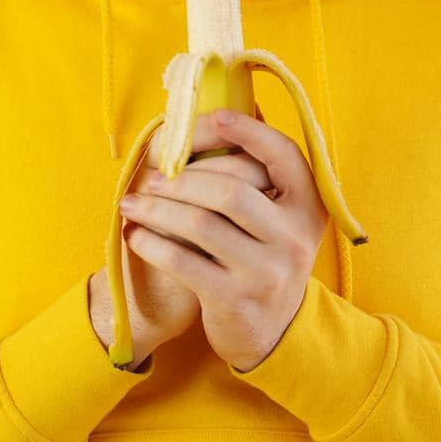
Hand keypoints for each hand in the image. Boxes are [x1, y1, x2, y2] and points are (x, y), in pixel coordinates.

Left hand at [120, 109, 327, 371]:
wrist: (271, 332)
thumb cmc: (261, 255)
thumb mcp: (277, 217)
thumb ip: (257, 173)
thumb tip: (223, 109)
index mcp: (308, 205)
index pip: (281, 154)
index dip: (247, 130)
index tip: (211, 118)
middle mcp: (294, 237)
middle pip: (230, 190)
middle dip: (181, 178)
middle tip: (149, 175)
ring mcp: (267, 272)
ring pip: (201, 224)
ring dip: (157, 208)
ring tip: (132, 201)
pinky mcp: (235, 300)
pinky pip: (183, 262)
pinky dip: (152, 244)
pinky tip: (135, 235)